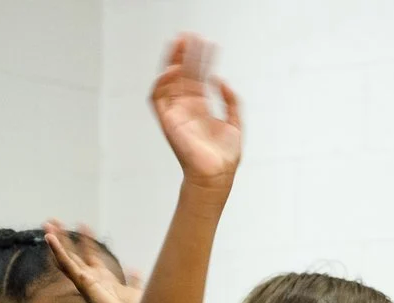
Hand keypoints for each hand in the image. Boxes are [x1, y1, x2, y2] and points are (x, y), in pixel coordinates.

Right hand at [44, 221, 142, 302]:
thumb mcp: (135, 291)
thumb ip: (134, 280)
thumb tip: (135, 270)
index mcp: (102, 279)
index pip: (90, 256)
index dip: (86, 241)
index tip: (84, 226)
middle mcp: (90, 280)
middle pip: (73, 255)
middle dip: (64, 238)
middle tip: (54, 223)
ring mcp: (84, 281)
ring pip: (66, 257)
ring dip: (57, 241)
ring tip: (49, 224)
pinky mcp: (81, 283)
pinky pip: (66, 265)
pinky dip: (57, 251)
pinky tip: (50, 238)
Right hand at [150, 34, 242, 186]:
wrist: (217, 176)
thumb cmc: (225, 157)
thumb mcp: (234, 123)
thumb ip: (231, 102)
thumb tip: (221, 80)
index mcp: (200, 106)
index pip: (197, 76)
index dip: (199, 59)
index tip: (204, 42)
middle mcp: (186, 107)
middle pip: (182, 73)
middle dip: (184, 54)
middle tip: (189, 35)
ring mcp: (176, 113)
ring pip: (169, 80)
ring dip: (173, 61)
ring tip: (181, 44)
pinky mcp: (167, 121)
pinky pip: (158, 97)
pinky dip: (163, 83)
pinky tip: (175, 70)